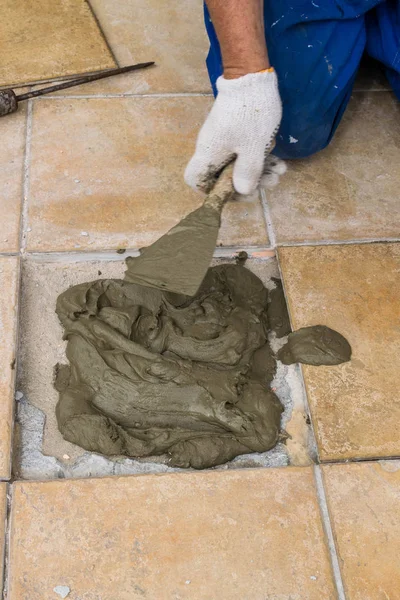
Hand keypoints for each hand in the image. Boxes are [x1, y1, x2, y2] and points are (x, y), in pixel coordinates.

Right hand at [185, 70, 282, 195]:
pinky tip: (279, 159)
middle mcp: (212, 148)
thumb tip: (242, 191)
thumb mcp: (253, 147)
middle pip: (223, 176)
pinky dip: (260, 158)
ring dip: (260, 171)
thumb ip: (247, 172)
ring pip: (238, 165)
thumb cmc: (249, 114)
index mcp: (209, 154)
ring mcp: (224, 139)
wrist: (251, 77)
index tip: (235, 191)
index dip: (213, 192)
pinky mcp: (236, 132)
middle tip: (270, 181)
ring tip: (281, 170)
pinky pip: (245, 152)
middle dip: (249, 183)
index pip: (196, 180)